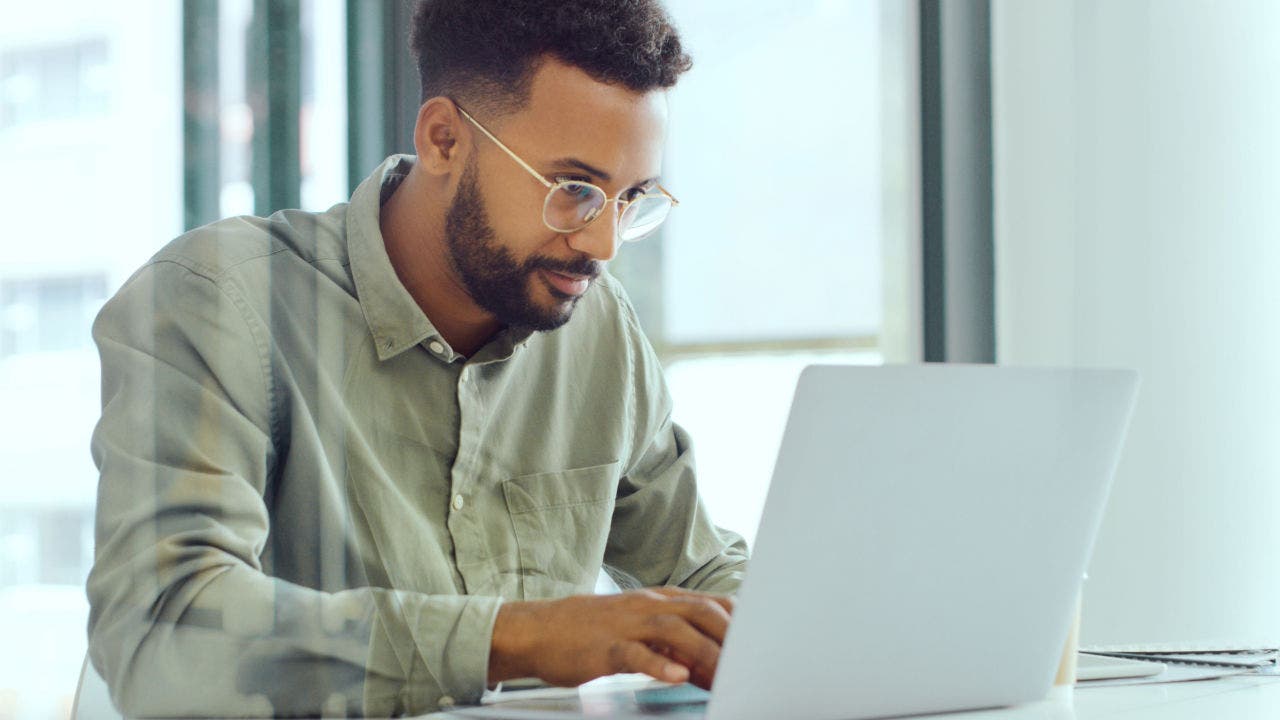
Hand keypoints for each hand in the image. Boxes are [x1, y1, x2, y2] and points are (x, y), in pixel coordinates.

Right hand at [488, 587, 734, 689]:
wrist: (540, 630)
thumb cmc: (594, 632)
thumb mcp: (638, 628)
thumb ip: (674, 641)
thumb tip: (708, 664)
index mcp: (659, 600)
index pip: (711, 603)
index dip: (739, 622)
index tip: (762, 642)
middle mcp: (648, 606)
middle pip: (700, 612)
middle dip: (730, 637)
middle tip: (752, 663)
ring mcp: (626, 624)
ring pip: (674, 630)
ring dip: (704, 651)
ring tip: (725, 674)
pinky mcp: (605, 647)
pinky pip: (635, 654)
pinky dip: (659, 664)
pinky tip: (677, 676)